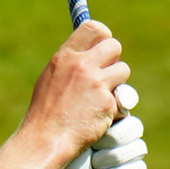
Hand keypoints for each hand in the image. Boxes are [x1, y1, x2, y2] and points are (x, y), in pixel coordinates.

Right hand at [14, 20, 131, 165]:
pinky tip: (96, 115)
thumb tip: (92, 53)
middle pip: (114, 45)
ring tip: (99, 97)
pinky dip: (113, 107)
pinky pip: (121, 98)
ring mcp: (96, 84)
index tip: (102, 47)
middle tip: (104, 75)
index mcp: (65, 57)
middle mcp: (82, 66)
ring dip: (117, 83)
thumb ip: (71, 64)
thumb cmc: (46, 113)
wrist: (46, 140)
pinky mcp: (108, 103)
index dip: (103, 36)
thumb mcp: (50, 79)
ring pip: (123, 70)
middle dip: (113, 59)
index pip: (93, 28)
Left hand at [41, 84, 148, 168]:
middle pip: (134, 123)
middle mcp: (115, 133)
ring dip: (113, 154)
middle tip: (100, 136)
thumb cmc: (54, 143)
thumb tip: (99, 53)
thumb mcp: (66, 102)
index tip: (117, 102)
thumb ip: (82, 79)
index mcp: (103, 114)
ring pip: (137, 146)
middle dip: (118, 130)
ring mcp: (122, 156)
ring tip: (95, 160)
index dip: (125, 99)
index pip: (126, 99)